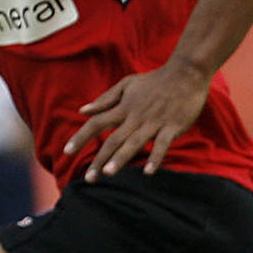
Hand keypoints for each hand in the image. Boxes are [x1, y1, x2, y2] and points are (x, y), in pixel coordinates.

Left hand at [63, 60, 210, 181]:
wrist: (186, 73)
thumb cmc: (155, 80)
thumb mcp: (127, 84)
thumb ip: (105, 99)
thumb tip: (82, 110)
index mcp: (123, 108)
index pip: (97, 123)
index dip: (81, 137)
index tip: (66, 151)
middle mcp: (135, 117)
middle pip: (113, 140)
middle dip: (99, 159)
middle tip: (88, 179)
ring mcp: (154, 122)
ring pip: (134, 143)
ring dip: (120, 158)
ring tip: (107, 173)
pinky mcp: (172, 127)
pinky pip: (162, 145)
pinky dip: (155, 158)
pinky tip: (148, 172)